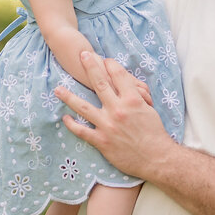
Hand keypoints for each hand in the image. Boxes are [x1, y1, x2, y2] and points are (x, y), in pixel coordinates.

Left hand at [54, 52, 172, 178]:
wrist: (156, 158)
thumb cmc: (155, 134)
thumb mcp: (149, 110)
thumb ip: (137, 96)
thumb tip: (129, 86)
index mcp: (132, 100)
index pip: (119, 75)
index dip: (111, 64)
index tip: (105, 59)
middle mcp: (118, 110)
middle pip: (100, 83)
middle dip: (90, 67)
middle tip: (82, 55)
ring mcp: (107, 125)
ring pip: (83, 107)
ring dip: (68, 97)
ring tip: (58, 89)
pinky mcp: (101, 141)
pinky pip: (82, 131)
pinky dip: (72, 125)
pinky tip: (65, 118)